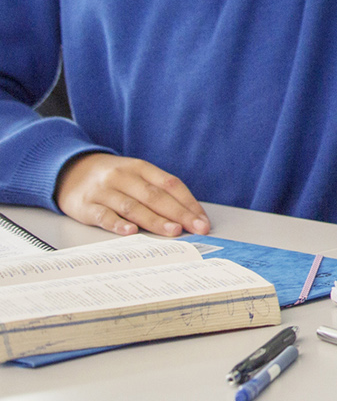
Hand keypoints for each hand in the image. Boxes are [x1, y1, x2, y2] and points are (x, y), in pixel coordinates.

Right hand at [55, 153, 210, 236]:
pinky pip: (104, 215)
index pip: (171, 184)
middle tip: (197, 228)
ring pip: (133, 207)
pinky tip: (131, 232)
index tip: (203, 220)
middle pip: (155, 196)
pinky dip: (118, 224)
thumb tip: (188, 215)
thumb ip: (158, 191)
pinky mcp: (86, 206)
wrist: (70, 171)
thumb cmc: (113, 178)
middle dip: (179, 214)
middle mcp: (123, 177)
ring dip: (155, 220)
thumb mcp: (136, 175)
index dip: (189, 203)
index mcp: (141, 168)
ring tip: (173, 231)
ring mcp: (104, 191)